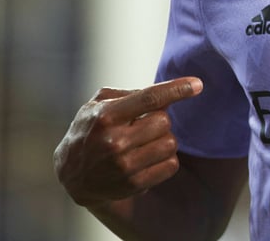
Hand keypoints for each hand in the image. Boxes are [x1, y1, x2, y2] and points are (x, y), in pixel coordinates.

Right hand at [53, 77, 201, 208]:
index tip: (197, 84)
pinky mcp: (133, 185)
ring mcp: (124, 166)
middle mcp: (114, 142)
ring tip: (144, 143)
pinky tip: (147, 158)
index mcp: (106, 116)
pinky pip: (171, 166)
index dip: (177, 90)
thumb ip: (130, 95)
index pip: (149, 99)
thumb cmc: (90, 130)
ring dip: (163, 140)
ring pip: (170, 144)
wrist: (71, 175)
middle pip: (164, 122)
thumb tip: (168, 93)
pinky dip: (165, 160)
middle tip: (143, 125)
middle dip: (160, 120)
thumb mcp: (98, 105)